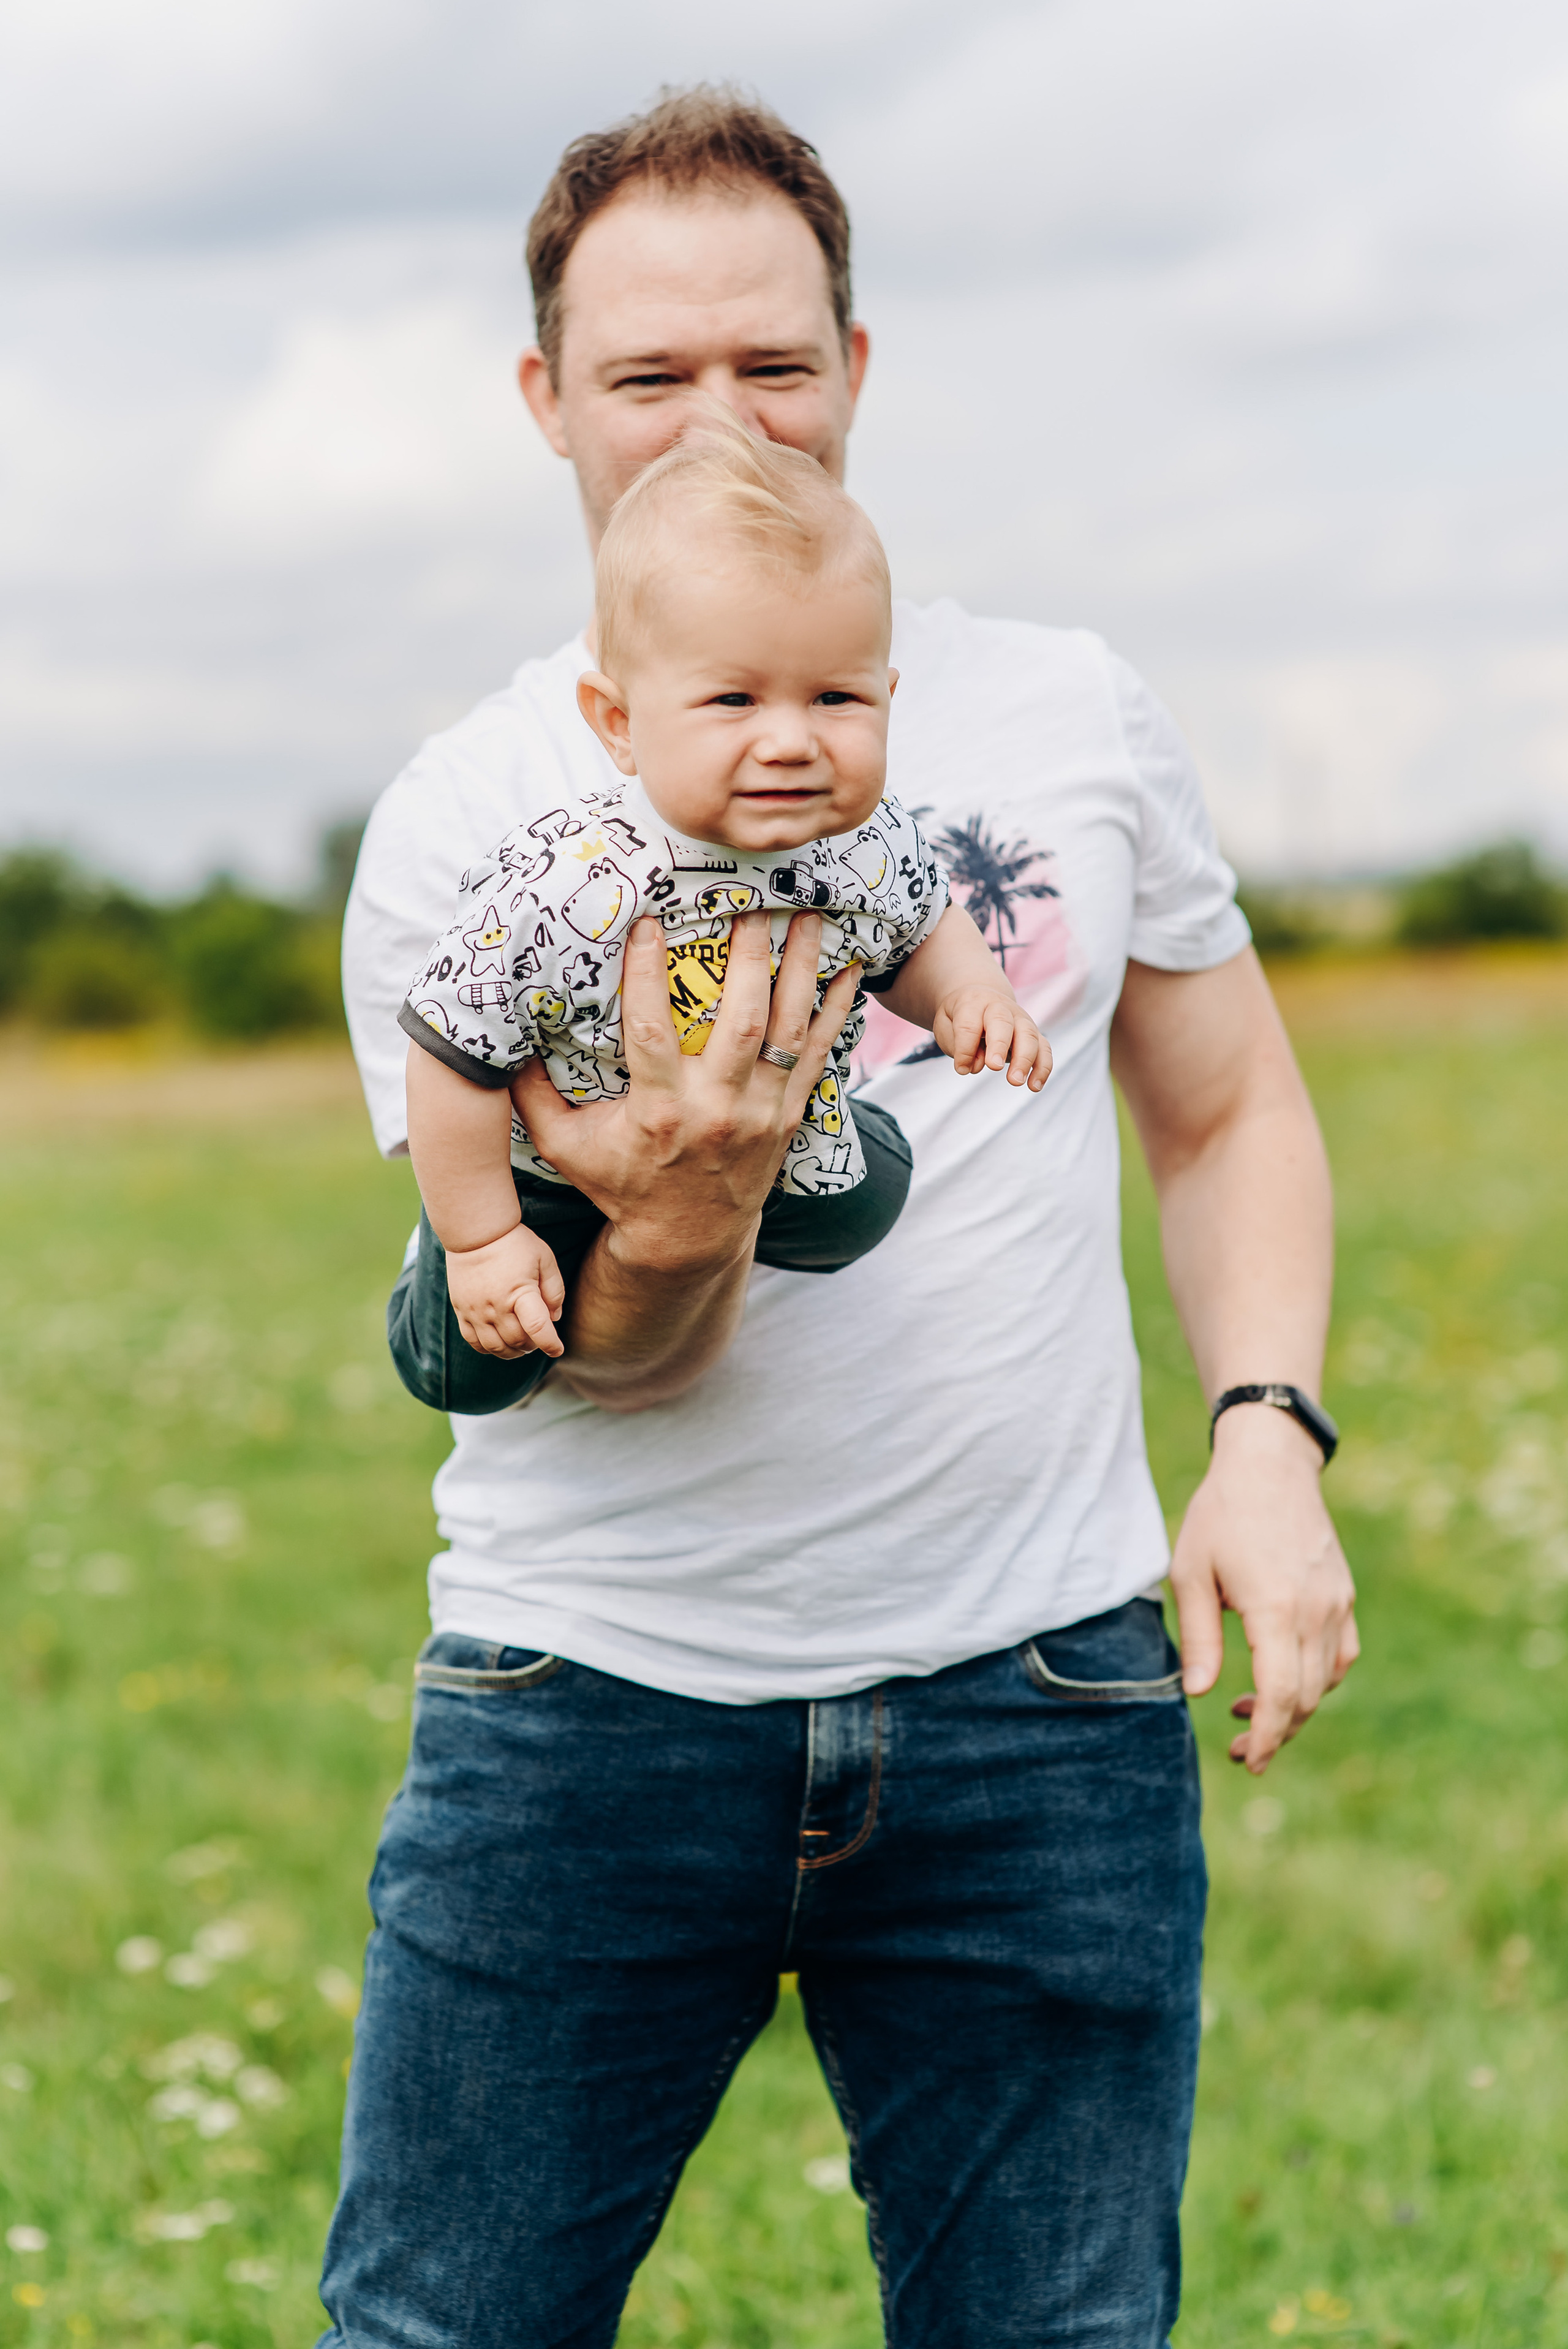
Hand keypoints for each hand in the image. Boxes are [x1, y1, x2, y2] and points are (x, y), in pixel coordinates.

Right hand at [445, 1224, 565, 1359]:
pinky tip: (499, 1343)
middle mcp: (496, 1306)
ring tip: (520, 1344)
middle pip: (517, 1341)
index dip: (550, 1344)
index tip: (558, 1349)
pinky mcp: (461, 1311)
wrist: (476, 1233)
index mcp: (521, 1292)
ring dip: (512, 1352)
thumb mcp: (545, 1258)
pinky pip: (474, 1341)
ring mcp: (476, 1311)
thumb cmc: (515, 1244)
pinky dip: (489, 1348)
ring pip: (495, 1347)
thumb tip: (554, 1318)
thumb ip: (554, 1290)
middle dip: (533, 1345)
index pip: (538, 1328)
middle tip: (538, 1338)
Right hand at [510, 910, 860, 1275]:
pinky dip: (838, 1011)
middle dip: (750, 956)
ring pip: (789, 1030)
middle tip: (752, 901)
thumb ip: (533, 1094)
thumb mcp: (565, 1147)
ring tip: (811, 914)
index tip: (648, 920)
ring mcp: (759, 1114)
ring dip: (803, 968)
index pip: (651, 1031)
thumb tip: (499, 1038)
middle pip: (741, 1021)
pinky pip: (820, 1056)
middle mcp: (715, 1111)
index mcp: (658, 1112)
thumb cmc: (619, 1184)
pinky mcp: (787, 1117)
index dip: (647, 974)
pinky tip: (852, 968)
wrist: (685, 1241)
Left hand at [932, 986, 1052, 1087]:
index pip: (969, 1025)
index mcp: (974, 1002)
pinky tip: (1035, 1086)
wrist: (979, 997)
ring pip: (1028, 1035)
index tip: (962, 1068)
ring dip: (1024, 1059)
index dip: (965, 1048)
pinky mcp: (1033, 1033)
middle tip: (994, 1067)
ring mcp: (1020, 1019)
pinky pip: (1044, 1048)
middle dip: (999, 1045)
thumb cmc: (959, 1016)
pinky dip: (1042, 1067)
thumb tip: (977, 1065)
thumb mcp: (945, 1025)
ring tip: (1015, 1081)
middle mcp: (1000, 1006)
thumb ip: (956, 1044)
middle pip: (1002, 1022)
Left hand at [1169, 1405, 1357, 1773]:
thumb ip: (1199, 1637)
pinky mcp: (1343, 1594)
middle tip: (1239, 1748)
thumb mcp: (1191, 1572)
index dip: (1269, 1737)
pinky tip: (1287, 1676)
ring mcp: (1336, 1602)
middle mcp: (1316, 1610)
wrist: (1269, 1463)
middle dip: (1277, 1732)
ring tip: (1252, 1712)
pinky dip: (1319, 1678)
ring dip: (1296, 1708)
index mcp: (1276, 1608)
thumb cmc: (1221, 1514)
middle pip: (1307, 1696)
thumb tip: (1198, 1694)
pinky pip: (1342, 1653)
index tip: (1249, 1760)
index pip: (1282, 1695)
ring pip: (1327, 1679)